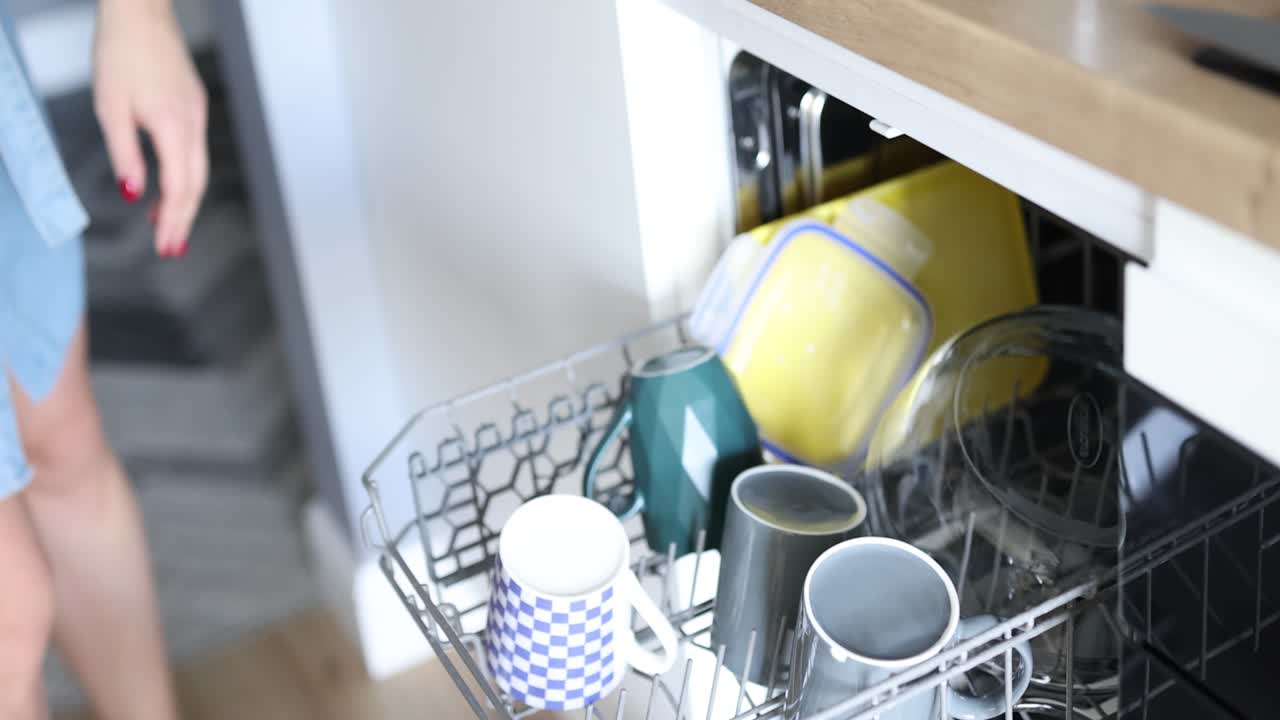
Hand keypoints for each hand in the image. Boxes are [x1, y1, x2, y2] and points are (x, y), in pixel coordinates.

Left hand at [93, 0, 206, 256]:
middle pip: (196, 185)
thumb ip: (125, 154)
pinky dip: (186, 176)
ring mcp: (197, 115)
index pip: (178, 188)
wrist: (141, 13)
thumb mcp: (110, 108)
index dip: (172, 221)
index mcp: (173, 126)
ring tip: (167, 225)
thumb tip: (132, 194)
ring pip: (199, 170)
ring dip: (184, 201)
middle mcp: (193, 124)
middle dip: (183, 220)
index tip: (166, 247)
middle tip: (172, 249)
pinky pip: (196, 152)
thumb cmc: (122, 53)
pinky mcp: (193, 106)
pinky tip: (170, 185)